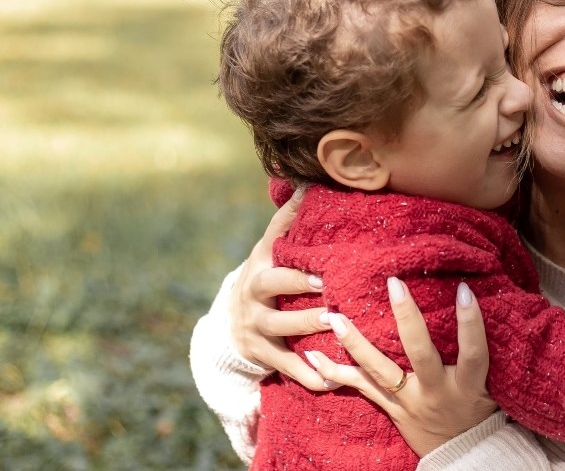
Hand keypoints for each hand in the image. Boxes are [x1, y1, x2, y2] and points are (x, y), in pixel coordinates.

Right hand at [228, 186, 332, 389]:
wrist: (230, 323)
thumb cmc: (265, 276)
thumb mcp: (270, 248)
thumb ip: (288, 220)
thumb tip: (306, 182)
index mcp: (261, 263)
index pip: (273, 251)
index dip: (294, 252)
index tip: (319, 258)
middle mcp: (253, 293)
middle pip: (271, 287)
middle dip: (297, 287)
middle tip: (327, 289)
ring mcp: (255, 326)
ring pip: (280, 328)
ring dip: (306, 328)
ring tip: (333, 327)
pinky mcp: (262, 354)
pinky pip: (285, 366)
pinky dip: (307, 375)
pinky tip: (329, 381)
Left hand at [303, 278, 496, 455]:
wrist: (461, 455)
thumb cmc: (480, 409)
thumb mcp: (492, 384)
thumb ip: (484, 352)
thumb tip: (490, 302)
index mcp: (468, 386)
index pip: (473, 352)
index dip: (470, 323)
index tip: (462, 289)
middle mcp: (436, 393)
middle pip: (420, 354)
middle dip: (407, 319)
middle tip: (394, 285)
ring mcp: (409, 402)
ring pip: (379, 372)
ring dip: (356, 344)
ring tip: (335, 317)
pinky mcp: (390, 409)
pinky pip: (360, 389)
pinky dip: (334, 373)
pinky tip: (312, 355)